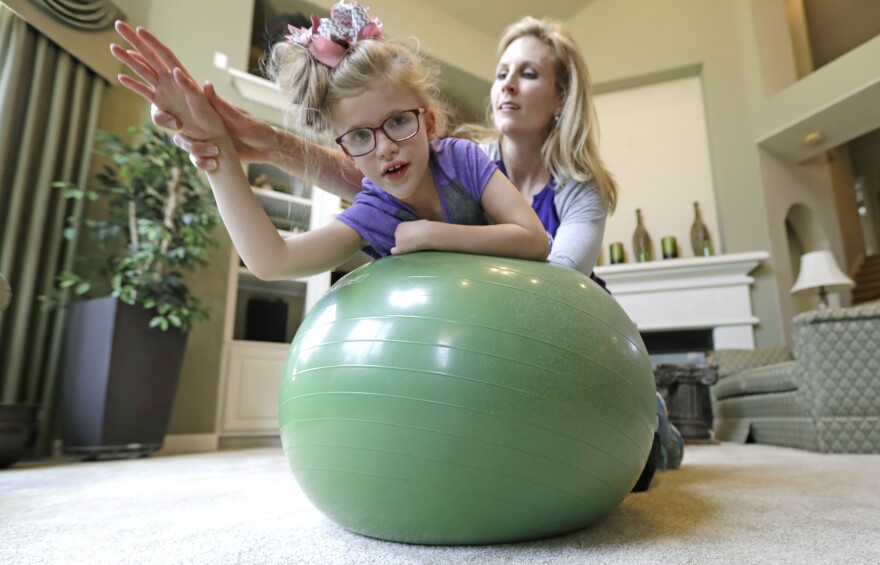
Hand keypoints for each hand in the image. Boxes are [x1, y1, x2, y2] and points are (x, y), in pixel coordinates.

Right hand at [110, 22, 224, 141]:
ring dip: (128, 60)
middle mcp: (171, 82)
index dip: (152, 42)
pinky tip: (122, 78)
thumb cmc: (210, 118)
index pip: (164, 55)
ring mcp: (165, 92)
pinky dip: (134, 85)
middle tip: (120, 26)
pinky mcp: (162, 106)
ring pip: (143, 72)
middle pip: (149, 57)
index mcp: (182, 78)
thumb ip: (189, 87)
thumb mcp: (201, 101)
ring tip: (113, 47)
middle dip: (135, 42)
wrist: (211, 134)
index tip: (139, 29)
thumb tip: (176, 71)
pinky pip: (144, 92)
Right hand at [166, 83, 277, 170]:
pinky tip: (213, 165)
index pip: (180, 107)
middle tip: (196, 144)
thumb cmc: (256, 128)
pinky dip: (202, 163)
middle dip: (184, 140)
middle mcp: (201, 124)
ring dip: (197, 152)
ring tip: (215, 153)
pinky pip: (197, 160)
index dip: (168, 114)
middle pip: (178, 131)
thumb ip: (221, 105)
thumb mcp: (239, 117)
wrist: (267, 149)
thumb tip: (205, 84)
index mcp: (206, 110)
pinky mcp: (209, 154)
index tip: (175, 123)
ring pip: (187, 146)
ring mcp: (204, 140)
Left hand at [391, 220, 433, 254]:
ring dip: (404, 246)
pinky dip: (397, 252)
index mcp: (401, 225)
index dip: (406, 235)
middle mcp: (397, 232)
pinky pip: (394, 251)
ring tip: (413, 247)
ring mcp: (397, 240)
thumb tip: (416, 231)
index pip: (400, 232)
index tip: (412, 237)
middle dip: (403, 240)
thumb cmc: (426, 227)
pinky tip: (402, 253)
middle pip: (398, 238)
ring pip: (398, 245)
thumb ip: (414, 228)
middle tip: (412, 242)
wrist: (427, 233)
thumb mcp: (418, 224)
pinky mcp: (400, 248)